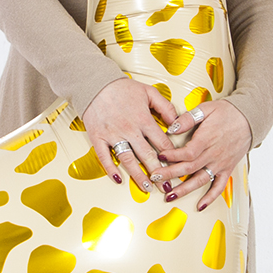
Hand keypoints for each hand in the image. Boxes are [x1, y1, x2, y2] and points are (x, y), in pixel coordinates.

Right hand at [82, 77, 178, 193]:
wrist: (95, 83)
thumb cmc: (122, 88)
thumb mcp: (149, 92)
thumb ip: (165, 107)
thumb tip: (177, 123)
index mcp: (143, 119)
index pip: (162, 142)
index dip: (172, 157)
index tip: (178, 167)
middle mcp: (129, 129)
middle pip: (147, 156)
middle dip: (159, 173)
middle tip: (167, 187)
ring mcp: (113, 135)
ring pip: (128, 160)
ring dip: (139, 176)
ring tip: (148, 188)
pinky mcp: (98, 138)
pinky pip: (104, 157)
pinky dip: (111, 170)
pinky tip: (119, 180)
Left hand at [159, 100, 251, 210]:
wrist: (249, 119)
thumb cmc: (227, 113)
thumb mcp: (206, 109)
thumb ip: (188, 118)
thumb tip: (172, 128)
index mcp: (207, 139)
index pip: (187, 153)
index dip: (172, 156)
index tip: (159, 156)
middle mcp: (213, 154)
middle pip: (189, 168)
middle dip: (170, 174)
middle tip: (155, 179)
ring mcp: (220, 164)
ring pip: (200, 180)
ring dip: (184, 190)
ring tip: (169, 197)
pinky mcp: (227, 169)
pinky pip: (219, 187)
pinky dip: (210, 198)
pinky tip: (200, 206)